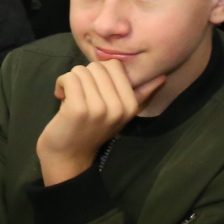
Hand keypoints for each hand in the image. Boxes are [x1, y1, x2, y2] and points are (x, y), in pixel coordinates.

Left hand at [35, 59, 163, 185]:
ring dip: (71, 81)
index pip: (115, 66)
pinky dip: (61, 83)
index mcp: (130, 106)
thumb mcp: (120, 113)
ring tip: (70, 98)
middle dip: (85, 76)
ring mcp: (98, 108)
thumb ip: (140, 94)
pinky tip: (60, 96)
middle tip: (80, 95)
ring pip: (81, 70)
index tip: (93, 90)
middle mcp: (118, 107)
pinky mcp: (78, 109)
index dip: (100, 73)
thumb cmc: (92, 130)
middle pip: (98, 66)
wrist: (68, 156)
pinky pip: (69, 78)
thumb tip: (162, 77)